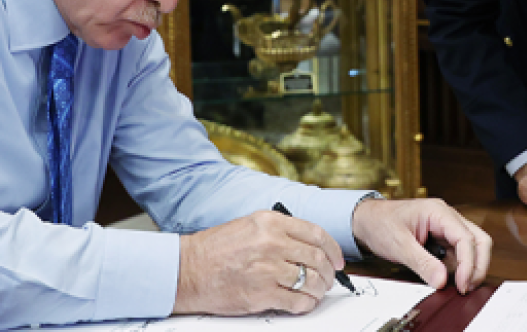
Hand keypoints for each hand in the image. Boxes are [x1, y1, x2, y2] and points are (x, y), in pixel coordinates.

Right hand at [173, 210, 343, 315]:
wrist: (189, 270)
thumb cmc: (215, 249)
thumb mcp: (249, 225)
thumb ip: (279, 231)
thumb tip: (308, 246)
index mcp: (270, 222)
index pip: (316, 234)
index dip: (333, 250)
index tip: (337, 260)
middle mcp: (272, 242)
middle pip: (317, 259)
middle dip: (329, 273)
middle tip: (330, 280)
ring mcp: (268, 269)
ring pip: (310, 281)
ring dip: (319, 290)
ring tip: (317, 292)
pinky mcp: (262, 293)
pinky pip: (296, 301)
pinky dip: (305, 304)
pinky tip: (303, 303)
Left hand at [351, 197, 491, 293]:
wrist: (365, 220)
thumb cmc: (380, 223)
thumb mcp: (399, 245)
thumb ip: (421, 263)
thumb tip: (442, 281)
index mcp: (438, 212)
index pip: (466, 238)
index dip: (469, 264)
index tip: (463, 284)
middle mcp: (447, 217)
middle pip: (478, 240)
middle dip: (477, 265)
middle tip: (466, 287)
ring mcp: (445, 227)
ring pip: (472, 247)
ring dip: (469, 267)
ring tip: (458, 284)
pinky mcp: (441, 238)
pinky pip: (458, 253)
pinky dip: (458, 267)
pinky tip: (448, 277)